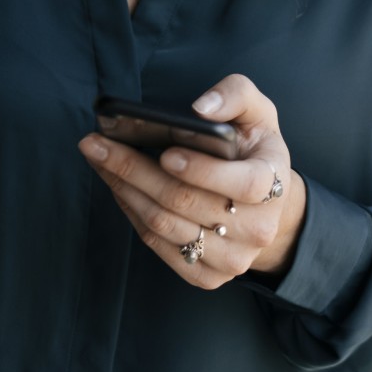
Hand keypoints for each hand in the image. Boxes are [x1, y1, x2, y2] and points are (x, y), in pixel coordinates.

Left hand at [78, 73, 306, 288]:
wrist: (267, 207)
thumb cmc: (254, 151)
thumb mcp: (258, 113)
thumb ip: (236, 95)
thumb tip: (201, 108)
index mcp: (274, 185)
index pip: (243, 184)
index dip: (202, 170)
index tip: (166, 152)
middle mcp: (257, 229)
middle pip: (185, 201)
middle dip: (134, 170)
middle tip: (98, 145)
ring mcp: (232, 258)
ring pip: (164, 225)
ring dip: (124, 190)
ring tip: (99, 160)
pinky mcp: (207, 276)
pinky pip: (157, 245)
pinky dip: (131, 213)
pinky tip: (118, 187)